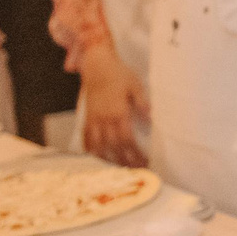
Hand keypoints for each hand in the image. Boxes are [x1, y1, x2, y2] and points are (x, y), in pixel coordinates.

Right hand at [78, 43, 149, 166]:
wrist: (97, 64)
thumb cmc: (118, 73)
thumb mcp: (135, 84)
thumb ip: (142, 102)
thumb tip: (151, 117)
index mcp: (118, 111)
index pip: (127, 139)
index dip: (135, 153)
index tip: (144, 162)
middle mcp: (104, 118)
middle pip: (114, 146)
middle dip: (124, 160)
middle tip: (134, 171)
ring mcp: (94, 118)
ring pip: (98, 144)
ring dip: (108, 158)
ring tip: (117, 168)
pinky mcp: (87, 116)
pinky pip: (86, 136)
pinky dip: (90, 148)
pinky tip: (96, 156)